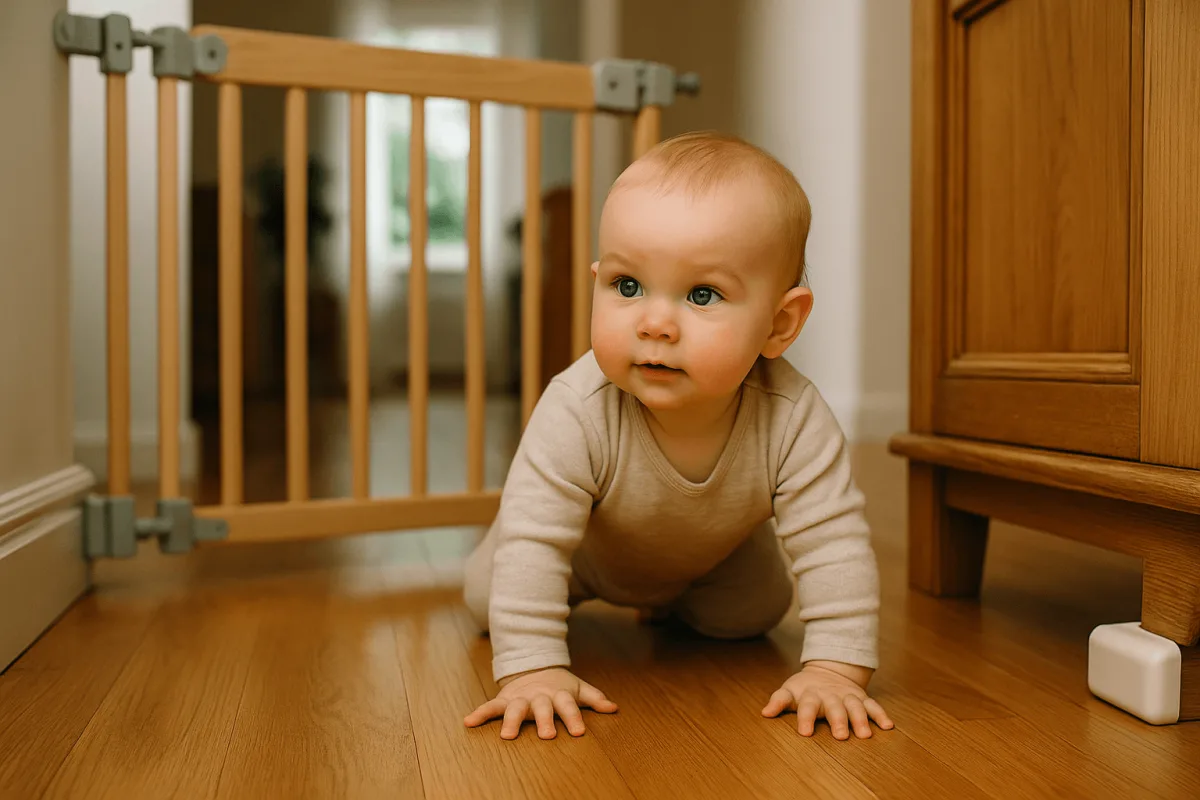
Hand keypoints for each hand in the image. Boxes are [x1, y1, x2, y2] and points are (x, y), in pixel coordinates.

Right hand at [464, 667, 617, 739]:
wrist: (533, 667)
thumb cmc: (559, 686)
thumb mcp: (577, 688)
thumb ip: (594, 698)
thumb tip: (614, 708)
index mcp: (558, 694)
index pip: (568, 706)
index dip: (573, 718)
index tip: (578, 733)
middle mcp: (539, 696)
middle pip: (542, 708)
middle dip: (544, 721)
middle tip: (547, 736)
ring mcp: (520, 698)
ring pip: (515, 708)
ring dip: (511, 721)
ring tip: (507, 737)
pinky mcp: (504, 699)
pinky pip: (490, 707)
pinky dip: (480, 713)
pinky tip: (468, 722)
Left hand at [761, 661, 893, 739]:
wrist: (827, 670)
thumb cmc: (804, 688)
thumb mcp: (789, 691)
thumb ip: (779, 701)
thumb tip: (765, 713)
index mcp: (810, 695)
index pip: (806, 706)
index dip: (805, 718)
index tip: (806, 732)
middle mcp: (830, 695)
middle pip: (834, 708)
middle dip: (838, 721)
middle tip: (841, 736)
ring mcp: (847, 696)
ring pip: (855, 707)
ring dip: (860, 720)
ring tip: (865, 735)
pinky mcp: (861, 697)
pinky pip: (872, 706)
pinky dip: (880, 714)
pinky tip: (888, 726)